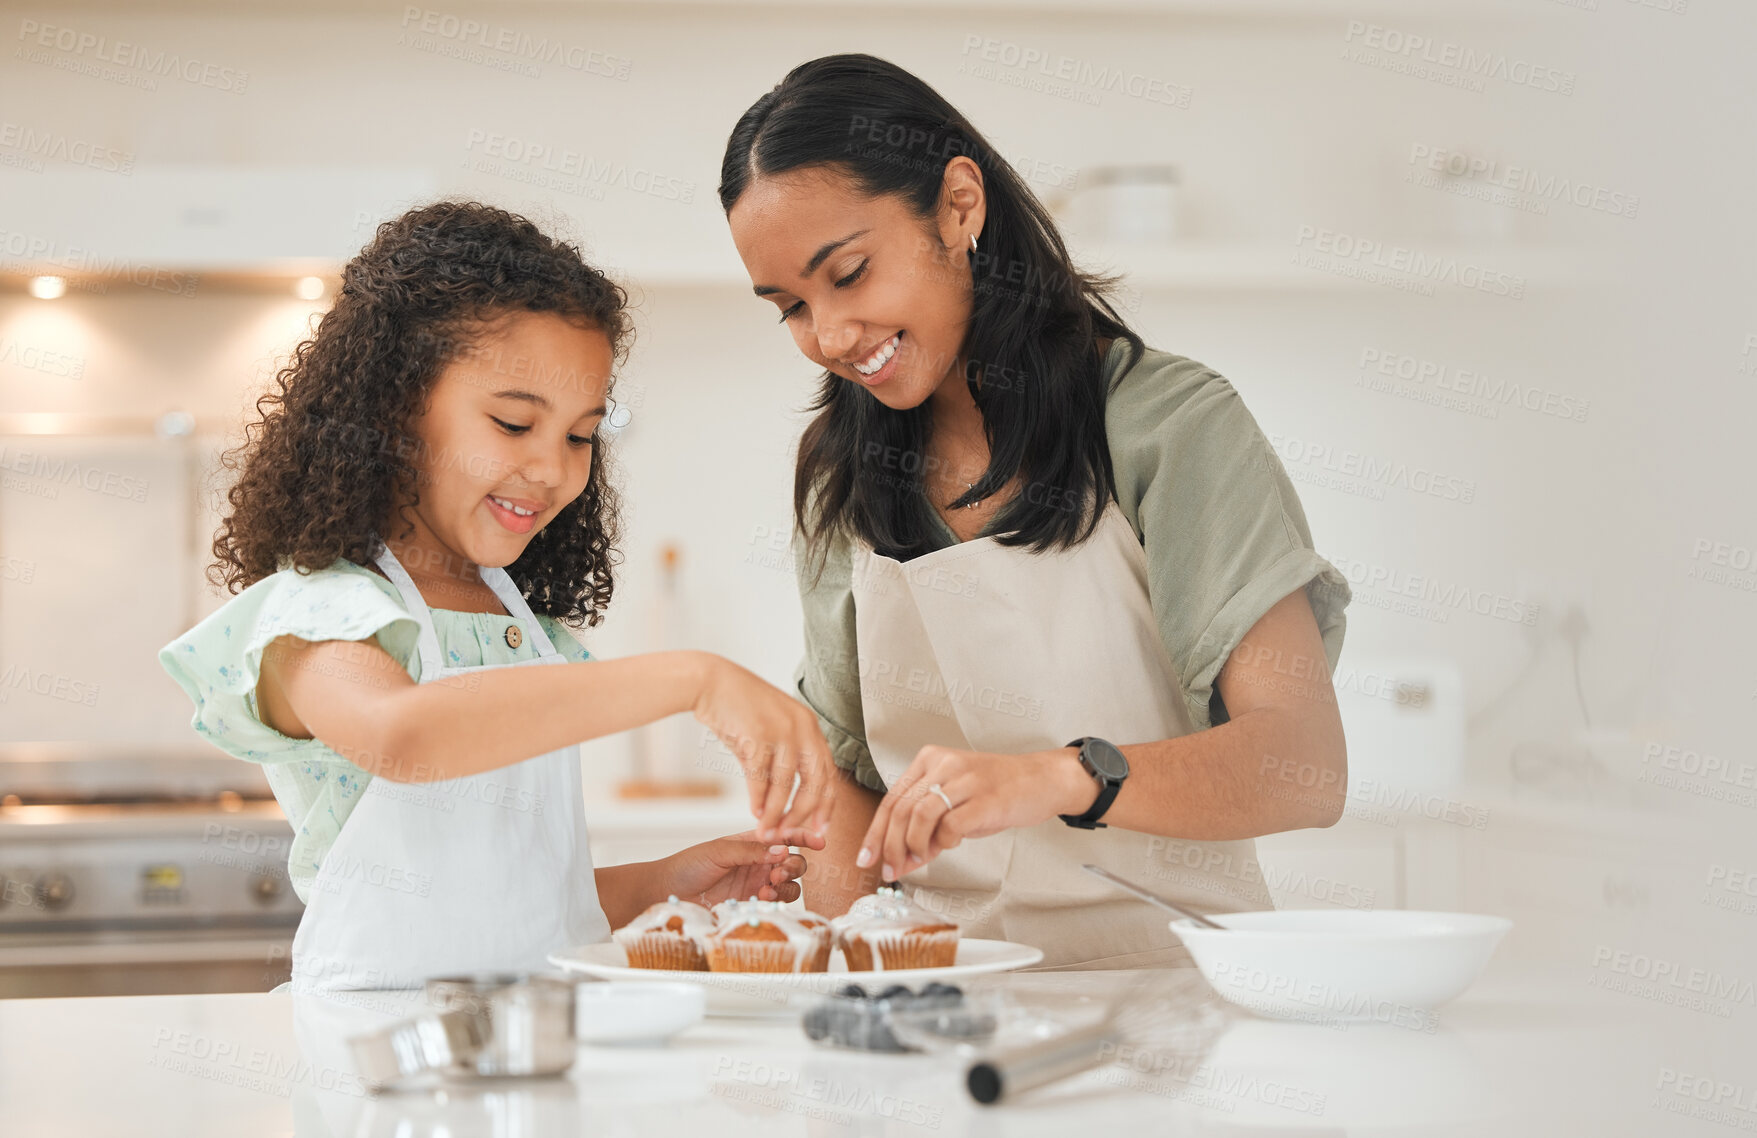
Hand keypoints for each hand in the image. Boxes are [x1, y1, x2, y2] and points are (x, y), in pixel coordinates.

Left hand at [660, 828, 827, 906]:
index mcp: (752, 842)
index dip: (804, 835)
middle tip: (777, 871)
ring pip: (790, 883)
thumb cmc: (687, 865)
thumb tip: (783, 848)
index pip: (785, 835)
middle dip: (794, 865)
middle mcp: (759, 862)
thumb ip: (752, 850)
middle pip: (794, 861)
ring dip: (787, 883)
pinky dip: (778, 898)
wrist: (667, 893)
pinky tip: (763, 897)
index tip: (820, 841)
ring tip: (769, 886)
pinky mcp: (752, 904)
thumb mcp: (720, 850)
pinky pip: (777, 902)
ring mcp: (757, 884)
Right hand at [691, 654, 836, 840]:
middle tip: (794, 834)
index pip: (828, 772)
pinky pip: (761, 776)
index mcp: (810, 726)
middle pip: (815, 781)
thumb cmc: (739, 708)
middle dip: (805, 813)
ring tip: (768, 831)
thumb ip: (784, 760)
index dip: (827, 803)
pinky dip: (759, 799)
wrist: (710, 682)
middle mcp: (802, 727)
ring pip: (787, 783)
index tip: (821, 827)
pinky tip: (755, 813)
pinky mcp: (757, 734)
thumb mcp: (771, 730)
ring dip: (777, 812)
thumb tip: (786, 800)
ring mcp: (781, 729)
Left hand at [857, 745, 1093, 878]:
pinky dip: (944, 842)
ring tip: (920, 859)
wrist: (1041, 780)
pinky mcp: (985, 798)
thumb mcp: (955, 806)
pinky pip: (951, 824)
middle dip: (890, 846)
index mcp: (930, 760)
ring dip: (913, 845)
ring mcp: (965, 779)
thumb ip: (926, 830)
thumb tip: (897, 863)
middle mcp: (944, 764)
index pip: (891, 799)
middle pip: (901, 808)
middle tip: (891, 869)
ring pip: (919, 815)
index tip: (867, 857)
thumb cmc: (997, 793)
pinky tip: (951, 845)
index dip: (875, 832)